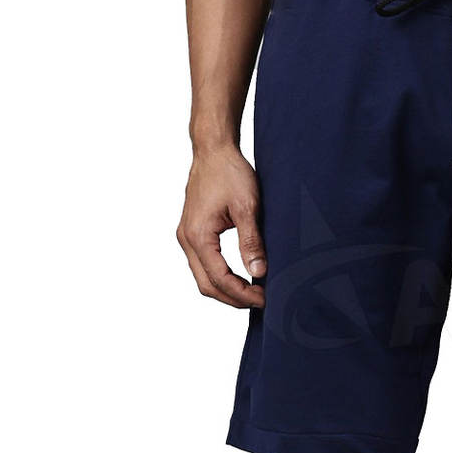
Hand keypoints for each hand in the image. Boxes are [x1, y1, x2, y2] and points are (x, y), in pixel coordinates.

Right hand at [177, 145, 266, 307]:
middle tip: (262, 301)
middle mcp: (186, 238)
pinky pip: (204, 265)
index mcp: (197, 234)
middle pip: (206, 284)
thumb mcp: (247, 206)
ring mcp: (187, 236)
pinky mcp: (193, 233)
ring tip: (254, 293)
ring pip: (203, 277)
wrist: (213, 150)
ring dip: (227, 289)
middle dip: (233, 298)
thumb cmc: (229, 172)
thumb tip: (259, 272)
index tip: (265, 299)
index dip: (242, 294)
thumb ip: (251, 241)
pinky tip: (242, 278)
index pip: (219, 278)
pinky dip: (221, 277)